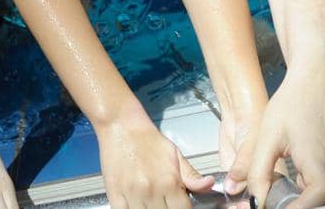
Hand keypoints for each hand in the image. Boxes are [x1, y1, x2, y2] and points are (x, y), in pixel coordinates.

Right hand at [97, 117, 212, 208]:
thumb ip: (192, 175)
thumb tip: (209, 184)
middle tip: (166, 203)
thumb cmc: (147, 139)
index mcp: (169, 182)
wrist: (121, 125)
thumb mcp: (175, 154)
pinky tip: (138, 206)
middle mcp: (151, 191)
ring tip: (153, 204)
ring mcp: (132, 194)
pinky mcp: (115, 194)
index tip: (180, 205)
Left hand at [225, 75, 324, 208]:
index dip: (301, 207)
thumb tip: (248, 196)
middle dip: (290, 208)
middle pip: (316, 202)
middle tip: (263, 205)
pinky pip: (309, 190)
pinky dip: (292, 196)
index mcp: (314, 157)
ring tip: (265, 198)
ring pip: (312, 199)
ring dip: (290, 203)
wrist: (308, 87)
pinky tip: (274, 190)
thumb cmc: (292, 104)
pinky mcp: (319, 169)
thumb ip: (256, 170)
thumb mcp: (266, 136)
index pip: (319, 193)